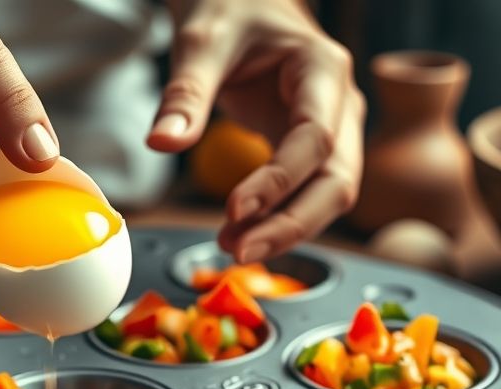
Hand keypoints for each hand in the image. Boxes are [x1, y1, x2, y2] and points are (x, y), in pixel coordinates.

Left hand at [149, 0, 364, 261]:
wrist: (240, 0)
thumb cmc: (228, 8)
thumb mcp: (200, 42)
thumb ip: (185, 95)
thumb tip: (162, 143)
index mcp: (323, 70)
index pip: (316, 141)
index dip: (279, 182)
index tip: (236, 209)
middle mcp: (338, 104)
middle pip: (338, 181)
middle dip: (292, 224)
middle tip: (240, 251)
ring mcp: (332, 129)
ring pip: (329, 195)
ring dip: (285, 229)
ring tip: (232, 247)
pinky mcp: (309, 147)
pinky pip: (306, 193)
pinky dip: (277, 218)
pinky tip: (240, 234)